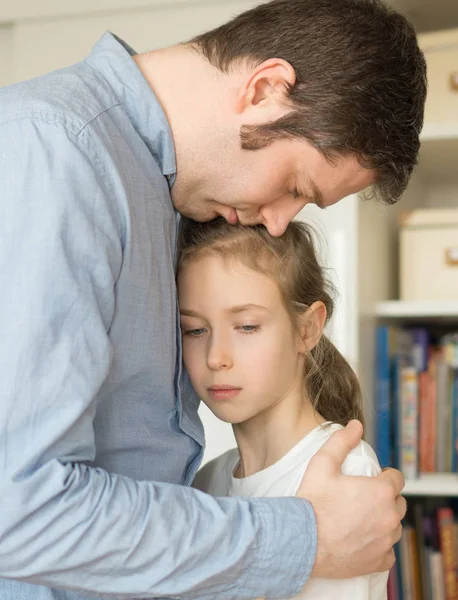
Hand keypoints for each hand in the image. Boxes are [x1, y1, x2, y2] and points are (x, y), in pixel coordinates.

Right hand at [296, 420, 405, 578]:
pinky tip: (362, 540)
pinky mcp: (379, 561)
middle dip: (385, 498)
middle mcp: (389, 517)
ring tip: (361, 519)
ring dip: (383, 521)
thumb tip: (356, 425)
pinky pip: (388, 551)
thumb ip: (342, 441)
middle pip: (398, 503)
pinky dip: (379, 545)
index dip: (385, 477)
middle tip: (362, 499)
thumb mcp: (322, 463)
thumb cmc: (312, 502)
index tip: (372, 479)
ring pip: (394, 527)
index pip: (397, 478)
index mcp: (380, 492)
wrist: (302, 542)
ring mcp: (386, 541)